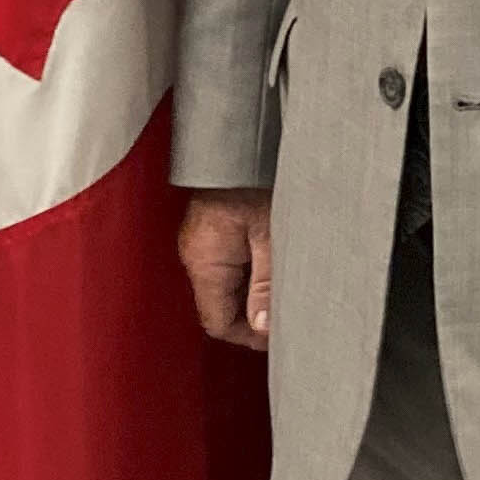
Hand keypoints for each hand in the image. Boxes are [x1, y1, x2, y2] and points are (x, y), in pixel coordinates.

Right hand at [180, 190, 274, 352]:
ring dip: (252, 293)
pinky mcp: (210, 231)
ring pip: (225, 287)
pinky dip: (248, 272)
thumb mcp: (270, 236)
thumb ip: (266, 285)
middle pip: (220, 307)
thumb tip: (264, 326)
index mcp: (204, 261)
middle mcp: (195, 254)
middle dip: (252, 315)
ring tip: (281, 287)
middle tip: (284, 314)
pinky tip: (269, 264)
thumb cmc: (254, 179)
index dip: (248, 336)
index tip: (274, 335)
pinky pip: (226, 265)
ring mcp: (200, 243)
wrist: (243, 143)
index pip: (218, 322)